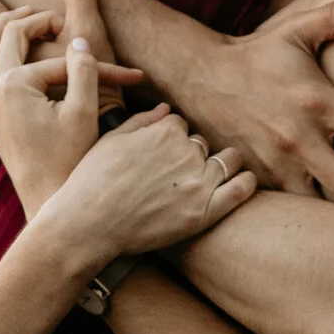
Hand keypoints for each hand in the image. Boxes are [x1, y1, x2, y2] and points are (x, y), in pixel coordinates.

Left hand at [0, 0, 107, 217]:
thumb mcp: (85, 112)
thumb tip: (79, 41)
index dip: (94, 64)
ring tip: (23, 17)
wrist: (49, 203)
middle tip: (57, 16)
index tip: (130, 76)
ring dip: (1, 29)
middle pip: (6, 34)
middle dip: (33, 19)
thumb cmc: (70, 161)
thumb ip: (83, 69)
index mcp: (15, 84)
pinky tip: (2, 57)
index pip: (58, 59)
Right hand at [37, 107, 258, 270]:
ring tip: (218, 173)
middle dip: (193, 154)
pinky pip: (239, 190)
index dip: (172, 139)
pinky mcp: (204, 212)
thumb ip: (142, 121)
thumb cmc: (92, 182)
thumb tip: (167, 109)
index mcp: (165, 130)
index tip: (163, 154)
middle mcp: (186, 152)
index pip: (181, 126)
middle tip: (177, 173)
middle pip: (202, 144)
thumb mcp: (111, 140)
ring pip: (227, 161)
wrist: (88, 224)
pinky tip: (246, 180)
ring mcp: (198, 182)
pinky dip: (246, 182)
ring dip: (223, 163)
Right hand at [180, 0, 333, 222]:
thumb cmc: (255, 54)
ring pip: (318, 206)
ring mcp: (276, 163)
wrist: (198, 77)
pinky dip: (308, 221)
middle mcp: (299, 138)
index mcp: (317, 101)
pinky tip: (326, 236)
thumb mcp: (294, 30)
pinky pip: (288, 206)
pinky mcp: (257, 176)